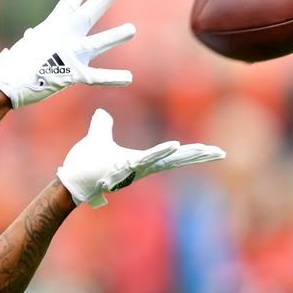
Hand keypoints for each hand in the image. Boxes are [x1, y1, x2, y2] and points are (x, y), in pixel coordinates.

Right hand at [0, 0, 136, 107]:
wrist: (6, 83)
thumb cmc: (13, 66)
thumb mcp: (26, 47)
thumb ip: (35, 40)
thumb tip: (31, 35)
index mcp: (51, 28)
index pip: (68, 2)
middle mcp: (63, 37)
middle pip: (87, 13)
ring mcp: (70, 55)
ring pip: (98, 43)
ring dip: (116, 36)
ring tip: (131, 30)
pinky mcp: (73, 74)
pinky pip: (97, 77)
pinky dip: (113, 78)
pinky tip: (129, 77)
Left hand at [56, 109, 225, 207]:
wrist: (72, 179)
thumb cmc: (85, 164)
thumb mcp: (97, 138)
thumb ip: (102, 125)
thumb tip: (102, 113)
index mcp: (140, 160)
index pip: (170, 155)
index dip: (190, 152)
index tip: (210, 150)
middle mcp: (141, 167)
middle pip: (175, 160)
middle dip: (198, 156)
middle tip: (221, 153)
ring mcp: (134, 168)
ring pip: (165, 160)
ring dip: (186, 155)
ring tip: (206, 150)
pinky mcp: (124, 167)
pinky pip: (145, 159)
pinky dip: (160, 152)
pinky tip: (175, 145)